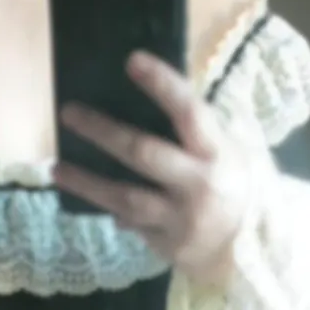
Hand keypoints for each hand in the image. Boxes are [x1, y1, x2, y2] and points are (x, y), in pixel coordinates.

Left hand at [55, 50, 260, 284]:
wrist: (252, 248)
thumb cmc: (235, 184)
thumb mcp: (232, 149)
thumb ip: (197, 129)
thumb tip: (148, 105)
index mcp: (219, 152)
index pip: (188, 111)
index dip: (161, 84)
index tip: (132, 61)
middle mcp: (199, 184)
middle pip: (143, 153)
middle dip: (103, 132)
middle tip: (69, 113)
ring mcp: (181, 219)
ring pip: (125, 197)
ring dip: (86, 182)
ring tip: (56, 168)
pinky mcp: (166, 245)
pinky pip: (131, 222)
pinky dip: (110, 208)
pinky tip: (85, 195)